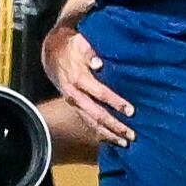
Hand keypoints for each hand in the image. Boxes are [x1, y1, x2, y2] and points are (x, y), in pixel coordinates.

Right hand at [44, 14, 131, 144]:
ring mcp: (75, 104)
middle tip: (132, 134)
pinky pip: (89, 124)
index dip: (115, 103)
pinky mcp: (77, 108)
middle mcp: (75, 95)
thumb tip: (98, 63)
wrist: (53, 55)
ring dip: (109, 134)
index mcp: (78, 79)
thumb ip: (90, 52)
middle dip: (115, 126)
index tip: (131, 111)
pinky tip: (114, 140)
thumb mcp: (80, 43)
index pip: (100, 94)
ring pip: (92, 123)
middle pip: (96, 115)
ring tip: (125, 143)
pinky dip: (101, 134)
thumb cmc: (73, 47)